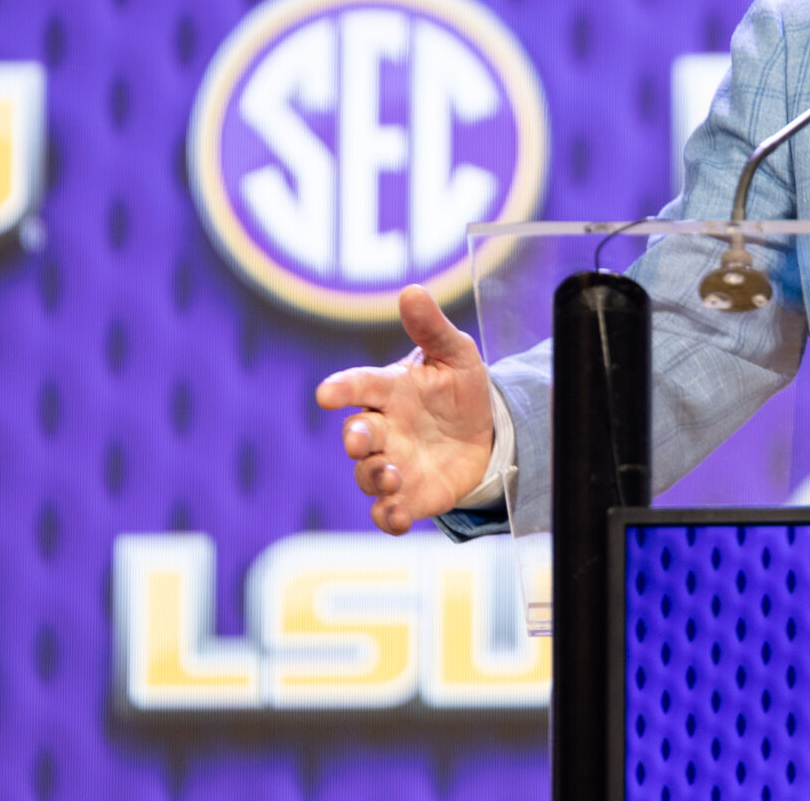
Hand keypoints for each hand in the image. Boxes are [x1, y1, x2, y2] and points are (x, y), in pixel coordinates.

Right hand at [314, 285, 495, 535]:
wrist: (484, 432)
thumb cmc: (458, 388)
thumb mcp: (455, 354)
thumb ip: (431, 328)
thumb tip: (412, 291)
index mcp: (389, 390)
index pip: (358, 385)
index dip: (342, 388)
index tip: (326, 393)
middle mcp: (384, 428)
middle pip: (357, 435)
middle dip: (356, 438)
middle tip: (364, 439)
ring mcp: (393, 463)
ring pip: (367, 475)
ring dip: (374, 477)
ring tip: (392, 476)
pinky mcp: (409, 495)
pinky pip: (387, 511)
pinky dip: (387, 517)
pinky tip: (396, 517)